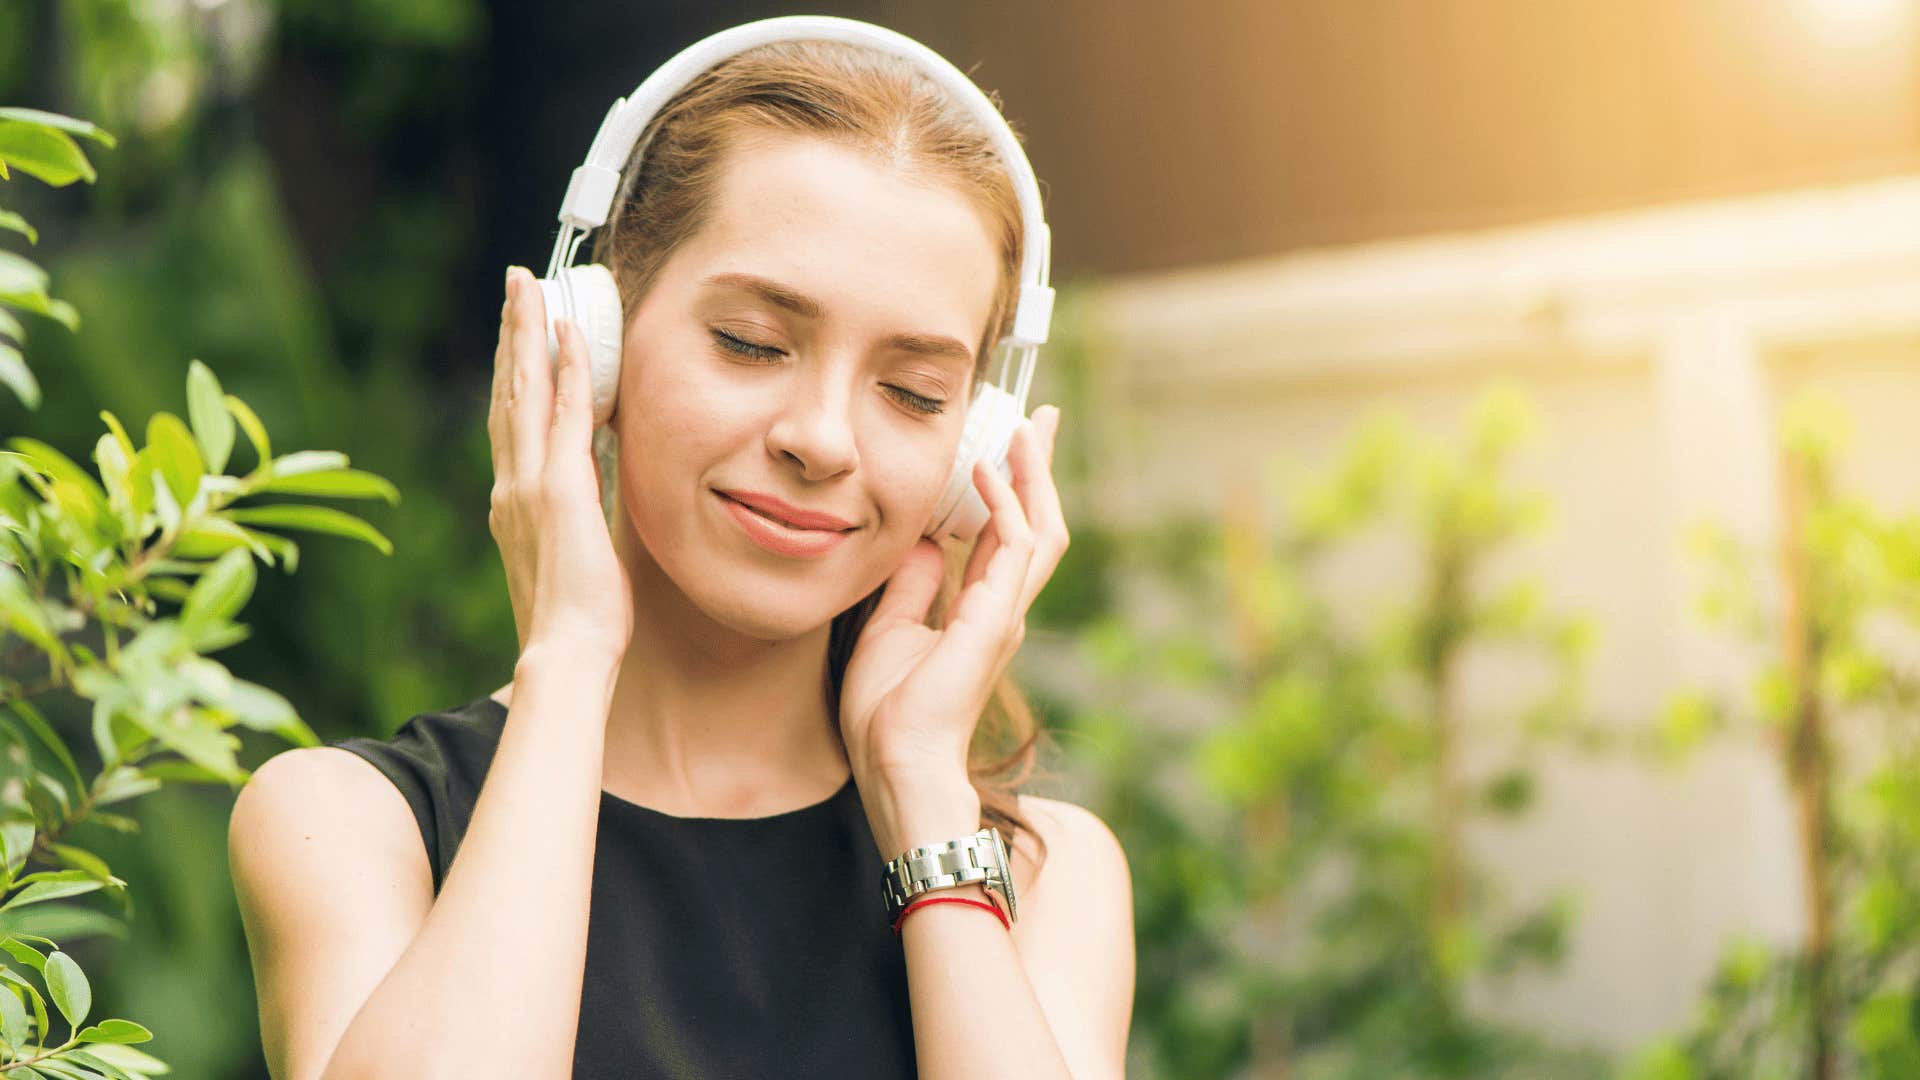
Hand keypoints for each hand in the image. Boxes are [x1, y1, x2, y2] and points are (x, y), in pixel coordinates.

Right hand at [487, 265, 633, 661]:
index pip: (513, 421)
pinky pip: (565, 414)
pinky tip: (570, 334)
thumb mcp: (576, 555)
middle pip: (509, 391)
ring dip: (530, 334)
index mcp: (514, 502)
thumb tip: (595, 496)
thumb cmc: (578, 620)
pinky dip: (566, 371)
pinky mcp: (560, 488)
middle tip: (519, 284)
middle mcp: (512, 485)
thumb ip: (578, 518)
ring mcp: (531, 484)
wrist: (566, 653)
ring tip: (532, 287)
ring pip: (526, 390)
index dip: (515, 372)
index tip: (522, 332)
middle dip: (514, 334)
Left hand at [838, 405, 1066, 780]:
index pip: (1004, 537)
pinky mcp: (997, 616)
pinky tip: (987, 470)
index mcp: (980, 611)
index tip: (1004, 445)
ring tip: (1025, 428)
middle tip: (1037, 419)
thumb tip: (922, 542)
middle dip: (1037, 470)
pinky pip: (1014, 546)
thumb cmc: (889, 713)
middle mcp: (1002, 608)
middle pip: (1036, 523)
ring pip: (1040, 528)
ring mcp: (1005, 612)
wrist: (898, 761)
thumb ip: (911, 586)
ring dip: (1033, 475)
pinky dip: (1005, 503)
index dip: (1007, 490)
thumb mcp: (890, 629)